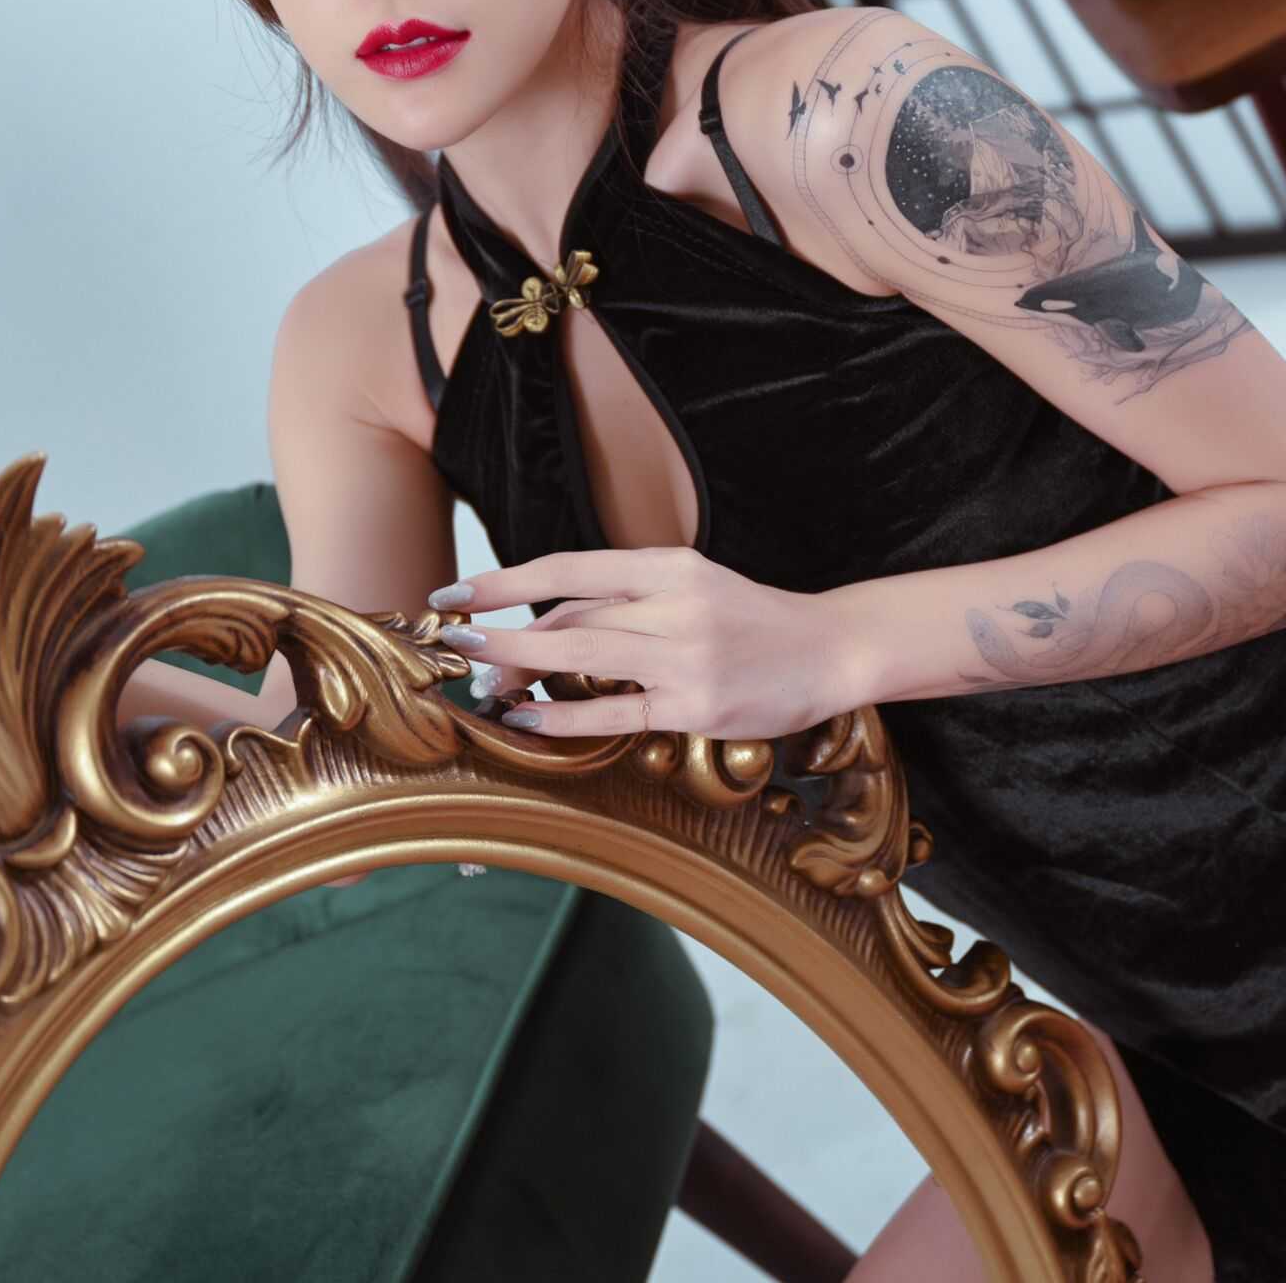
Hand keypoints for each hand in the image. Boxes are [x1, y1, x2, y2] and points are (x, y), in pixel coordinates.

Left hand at [427, 546, 869, 741]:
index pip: (567, 568)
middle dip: (505, 636)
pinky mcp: (696, 705)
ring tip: (484, 684)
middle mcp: (674, 603)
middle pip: (567, 617)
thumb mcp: (692, 586)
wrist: (829, 649)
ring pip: (581, 659)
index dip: (503, 583)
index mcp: (668, 565)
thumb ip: (627, 598)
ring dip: (522, 671)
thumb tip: (543, 624)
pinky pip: (613, 713)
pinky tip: (528, 721)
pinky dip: (564, 718)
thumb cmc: (750, 619)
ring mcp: (685, 656)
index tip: (456, 597)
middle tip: (461, 651)